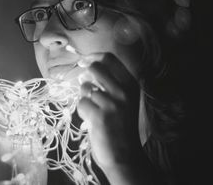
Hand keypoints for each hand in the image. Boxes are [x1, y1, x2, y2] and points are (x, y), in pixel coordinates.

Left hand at [77, 53, 144, 170]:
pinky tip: (92, 121)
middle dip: (85, 75)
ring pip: (85, 88)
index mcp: (131, 84)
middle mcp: (124, 91)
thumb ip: (110, 84)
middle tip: (86, 88)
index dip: (93, 57)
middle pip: (95, 67)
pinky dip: (83, 112)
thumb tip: (85, 70)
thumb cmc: (121, 127)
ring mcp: (113, 103)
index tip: (84, 61)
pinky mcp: (101, 116)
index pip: (110, 58)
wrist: (125, 156)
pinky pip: (82, 104)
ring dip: (85, 99)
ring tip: (94, 111)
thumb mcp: (124, 101)